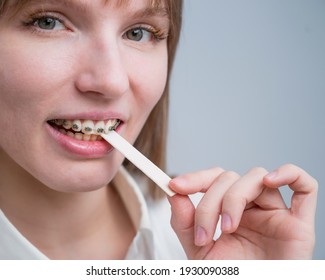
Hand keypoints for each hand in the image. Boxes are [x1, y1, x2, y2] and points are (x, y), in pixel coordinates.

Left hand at [168, 164, 317, 258]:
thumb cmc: (231, 277)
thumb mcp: (199, 251)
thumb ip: (184, 223)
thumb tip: (173, 194)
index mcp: (231, 210)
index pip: (215, 179)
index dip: (195, 178)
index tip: (174, 185)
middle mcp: (253, 207)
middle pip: (230, 178)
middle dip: (210, 202)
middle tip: (203, 235)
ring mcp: (276, 213)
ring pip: (256, 177)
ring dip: (234, 197)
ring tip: (227, 228)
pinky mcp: (299, 224)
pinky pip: (305, 186)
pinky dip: (289, 173)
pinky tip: (270, 181)